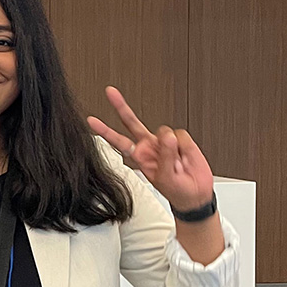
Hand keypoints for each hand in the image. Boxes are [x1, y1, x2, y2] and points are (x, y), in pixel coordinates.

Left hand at [87, 86, 213, 211]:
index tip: (91, 121)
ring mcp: (164, 141)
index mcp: (139, 155)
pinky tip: (186, 157)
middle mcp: (148, 145)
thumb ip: (165, 157)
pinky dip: (186, 147)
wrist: (195, 194)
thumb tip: (167, 136)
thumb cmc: (177, 190)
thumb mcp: (166, 179)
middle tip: (110, 92)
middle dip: (121, 107)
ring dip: (174, 147)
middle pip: (132, 122)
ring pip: (165, 130)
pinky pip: (182, 135)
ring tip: (179, 164)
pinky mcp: (181, 139)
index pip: (118, 141)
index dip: (104, 131)